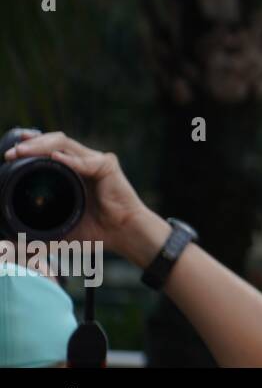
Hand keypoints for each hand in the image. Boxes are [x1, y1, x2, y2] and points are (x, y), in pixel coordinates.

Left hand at [3, 130, 164, 262]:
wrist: (123, 234)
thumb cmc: (97, 232)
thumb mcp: (58, 232)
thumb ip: (34, 236)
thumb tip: (5, 247)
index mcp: (73, 172)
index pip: (50, 149)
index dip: (31, 144)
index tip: (10, 151)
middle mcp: (84, 162)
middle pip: (55, 141)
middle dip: (31, 144)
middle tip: (11, 154)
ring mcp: (96, 161)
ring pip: (66, 144)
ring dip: (43, 145)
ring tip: (24, 151)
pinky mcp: (108, 166)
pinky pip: (85, 161)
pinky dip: (70, 160)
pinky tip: (55, 158)